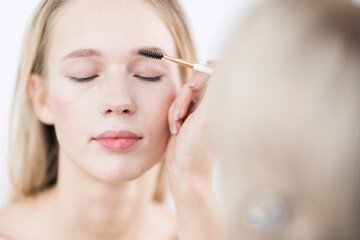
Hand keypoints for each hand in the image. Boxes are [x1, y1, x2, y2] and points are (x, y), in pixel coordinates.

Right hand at [165, 62, 216, 193]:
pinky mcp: (188, 118)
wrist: (184, 171)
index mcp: (223, 104)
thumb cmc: (197, 148)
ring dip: (177, 108)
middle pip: (198, 82)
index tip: (196, 83)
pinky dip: (173, 115)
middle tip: (183, 109)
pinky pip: (177, 105)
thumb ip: (214, 90)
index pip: (220, 75)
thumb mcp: (206, 116)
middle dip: (185, 95)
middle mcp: (213, 106)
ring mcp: (200, 112)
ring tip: (177, 125)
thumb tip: (223, 66)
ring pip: (185, 94)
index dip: (207, 72)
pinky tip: (175, 130)